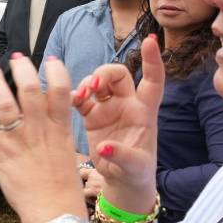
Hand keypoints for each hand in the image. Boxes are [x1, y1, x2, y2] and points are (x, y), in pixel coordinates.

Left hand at [0, 55, 83, 222]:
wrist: (53, 211)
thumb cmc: (62, 186)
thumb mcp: (68, 152)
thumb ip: (59, 130)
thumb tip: (54, 114)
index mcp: (60, 128)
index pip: (61, 90)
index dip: (56, 71)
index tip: (49, 60)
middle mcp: (39, 129)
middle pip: (31, 89)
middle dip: (22, 69)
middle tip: (15, 58)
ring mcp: (18, 139)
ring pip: (5, 102)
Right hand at [71, 35, 161, 212]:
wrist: (121, 180)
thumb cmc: (135, 171)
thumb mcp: (134, 166)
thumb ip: (122, 155)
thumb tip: (105, 147)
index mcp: (145, 112)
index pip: (153, 81)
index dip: (153, 61)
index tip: (150, 41)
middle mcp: (127, 104)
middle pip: (117, 75)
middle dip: (103, 74)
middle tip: (92, 86)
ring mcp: (108, 108)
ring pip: (97, 83)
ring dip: (87, 83)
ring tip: (79, 96)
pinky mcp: (92, 116)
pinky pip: (81, 98)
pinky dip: (73, 95)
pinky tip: (69, 101)